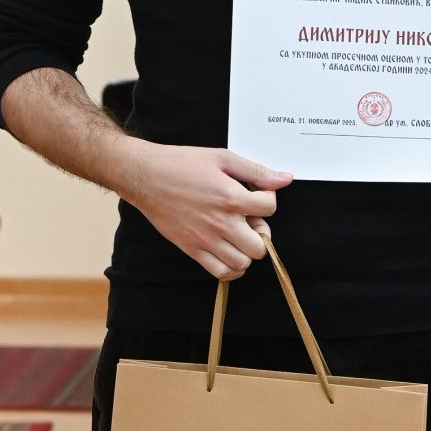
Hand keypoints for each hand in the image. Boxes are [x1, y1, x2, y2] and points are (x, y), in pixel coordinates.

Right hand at [114, 141, 292, 280]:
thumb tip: (285, 180)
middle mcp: (220, 223)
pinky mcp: (192, 249)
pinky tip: (229, 252)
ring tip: (238, 236)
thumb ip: (256, 171)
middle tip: (249, 221)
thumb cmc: (181, 164)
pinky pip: (221, 272)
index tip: (256, 195)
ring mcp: (205, 239)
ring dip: (246, 252)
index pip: (269, 209)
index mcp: (230, 198)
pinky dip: (231, 269)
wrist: (145, 176)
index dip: (268, 200)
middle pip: (260, 246)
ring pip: (243, 263)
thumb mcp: (222, 158)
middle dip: (261, 233)